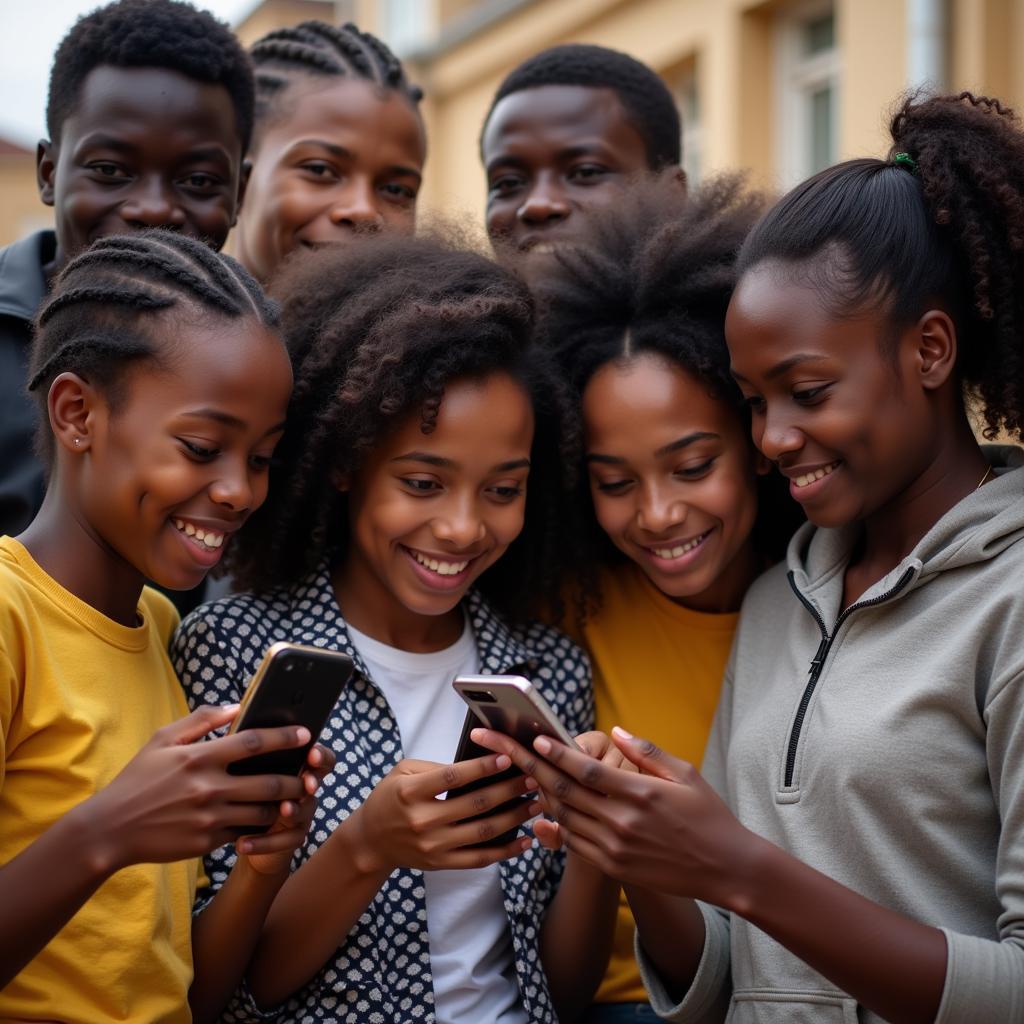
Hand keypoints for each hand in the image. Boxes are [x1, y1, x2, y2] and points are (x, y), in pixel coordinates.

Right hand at [80, 705, 310, 871]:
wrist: (110, 829)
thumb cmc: (138, 779)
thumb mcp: (163, 739)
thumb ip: (202, 720)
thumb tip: (236, 706)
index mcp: (200, 758)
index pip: (254, 742)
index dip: (286, 737)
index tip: (306, 734)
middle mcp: (209, 788)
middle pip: (271, 783)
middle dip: (298, 779)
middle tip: (310, 775)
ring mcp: (210, 818)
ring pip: (264, 812)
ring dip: (283, 806)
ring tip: (294, 798)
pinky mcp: (207, 842)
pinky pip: (245, 833)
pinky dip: (259, 826)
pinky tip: (267, 818)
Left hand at [239, 743, 336, 874]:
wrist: (235, 829)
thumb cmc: (236, 788)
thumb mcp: (238, 766)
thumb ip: (243, 746)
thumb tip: (235, 718)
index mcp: (295, 765)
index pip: (319, 756)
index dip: (320, 755)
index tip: (312, 754)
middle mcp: (303, 788)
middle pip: (316, 781)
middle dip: (312, 781)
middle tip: (307, 784)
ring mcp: (300, 813)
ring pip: (305, 811)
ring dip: (294, 810)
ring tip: (281, 810)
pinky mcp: (291, 837)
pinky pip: (286, 840)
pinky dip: (265, 842)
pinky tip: (242, 843)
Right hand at [345, 754, 537, 873]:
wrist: (371, 841)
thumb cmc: (389, 798)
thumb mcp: (403, 772)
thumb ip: (436, 767)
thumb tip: (476, 764)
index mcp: (411, 793)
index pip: (453, 778)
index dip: (482, 768)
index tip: (508, 757)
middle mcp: (423, 821)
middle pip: (475, 804)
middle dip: (509, 790)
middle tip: (533, 777)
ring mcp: (433, 846)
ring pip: (483, 832)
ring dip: (514, 818)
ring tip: (536, 804)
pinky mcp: (441, 863)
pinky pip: (479, 859)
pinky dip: (505, 852)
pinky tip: (525, 840)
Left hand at [471, 725, 757, 905]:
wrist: (726, 869)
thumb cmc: (708, 815)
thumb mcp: (684, 774)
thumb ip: (646, 751)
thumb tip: (616, 732)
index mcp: (640, 793)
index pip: (586, 770)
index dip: (556, 753)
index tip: (534, 737)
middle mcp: (622, 822)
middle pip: (564, 791)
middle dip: (529, 766)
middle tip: (502, 748)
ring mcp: (614, 848)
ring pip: (564, 817)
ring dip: (539, 794)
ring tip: (518, 771)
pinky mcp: (613, 867)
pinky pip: (574, 842)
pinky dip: (556, 822)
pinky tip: (544, 806)